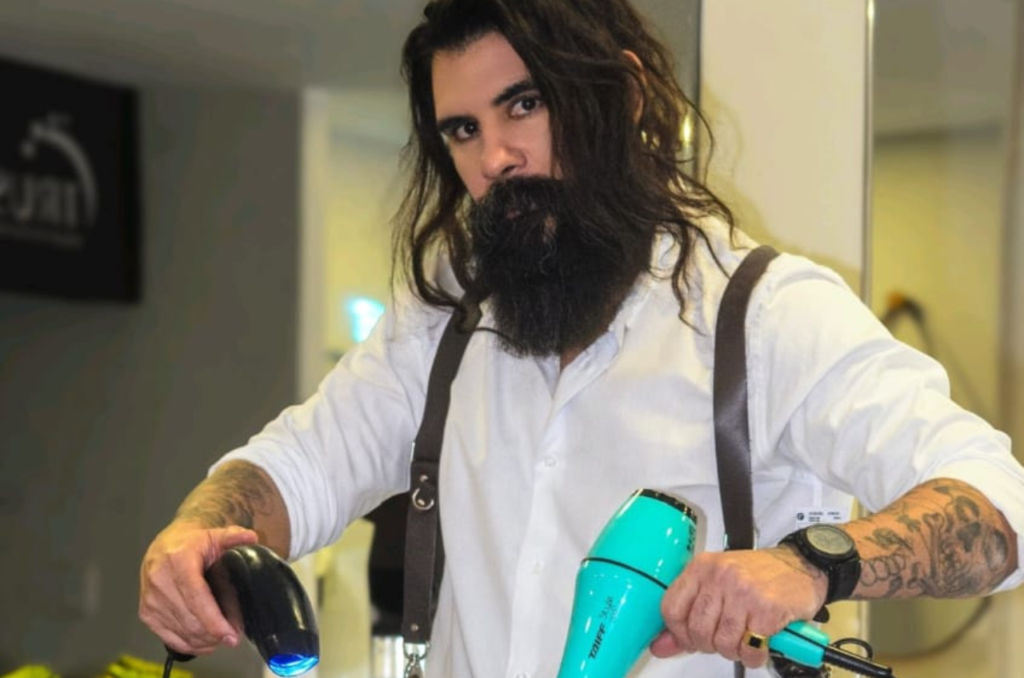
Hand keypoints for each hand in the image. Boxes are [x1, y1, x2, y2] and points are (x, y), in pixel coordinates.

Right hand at [139, 521, 258, 655]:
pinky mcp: (147, 614)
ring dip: (206, 640)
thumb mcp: (213, 536)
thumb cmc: (191, 544)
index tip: (231, 634)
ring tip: (224, 637)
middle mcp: (160, 582)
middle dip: (216, 633)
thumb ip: (233, 536)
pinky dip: (192, 645)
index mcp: (178, 561)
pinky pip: (171, 638)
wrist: (162, 547)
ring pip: (183, 632)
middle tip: (236, 634)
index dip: (214, 620)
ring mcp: (151, 601)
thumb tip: (252, 538)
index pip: (196, 597)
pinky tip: (207, 642)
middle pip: (191, 620)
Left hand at [650, 547, 826, 668]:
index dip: (679, 632)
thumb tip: (660, 647)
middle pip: (697, 629)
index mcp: (702, 567)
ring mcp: (743, 592)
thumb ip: (689, 615)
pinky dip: (754, 655)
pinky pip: (750, 649)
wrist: (802, 565)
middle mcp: (720, 576)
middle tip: (725, 638)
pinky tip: (761, 643)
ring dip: (734, 650)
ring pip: (722, 642)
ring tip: (745, 638)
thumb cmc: (760, 575)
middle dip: (710, 644)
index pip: (671, 607)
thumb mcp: (719, 584)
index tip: (691, 638)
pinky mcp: (766, 609)